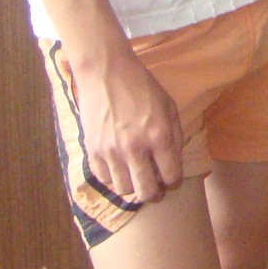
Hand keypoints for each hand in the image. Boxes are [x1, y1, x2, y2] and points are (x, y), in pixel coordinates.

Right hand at [73, 41, 183, 203]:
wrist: (106, 73)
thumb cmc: (141, 87)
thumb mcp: (169, 106)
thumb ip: (175, 136)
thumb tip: (173, 162)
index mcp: (159, 135)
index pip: (171, 175)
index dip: (175, 181)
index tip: (173, 180)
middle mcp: (134, 148)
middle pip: (146, 191)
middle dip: (155, 195)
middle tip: (156, 191)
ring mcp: (111, 151)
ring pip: (124, 190)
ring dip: (134, 188)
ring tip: (137, 179)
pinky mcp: (92, 150)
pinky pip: (104, 179)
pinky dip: (114, 180)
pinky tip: (120, 170)